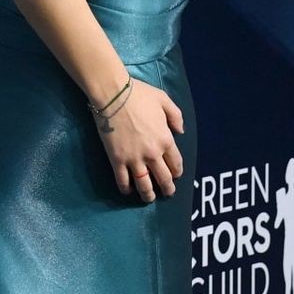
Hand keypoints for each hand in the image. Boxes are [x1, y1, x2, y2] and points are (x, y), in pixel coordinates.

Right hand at [91, 77, 184, 201]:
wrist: (113, 95)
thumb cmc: (139, 95)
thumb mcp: (164, 100)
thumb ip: (176, 116)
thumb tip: (180, 132)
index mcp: (166, 139)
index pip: (176, 163)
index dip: (177, 172)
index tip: (175, 175)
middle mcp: (152, 153)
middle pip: (163, 177)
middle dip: (167, 188)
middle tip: (168, 193)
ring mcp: (134, 158)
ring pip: (144, 184)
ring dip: (148, 194)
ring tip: (149, 198)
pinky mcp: (117, 159)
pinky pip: (122, 180)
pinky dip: (126, 188)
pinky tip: (127, 190)